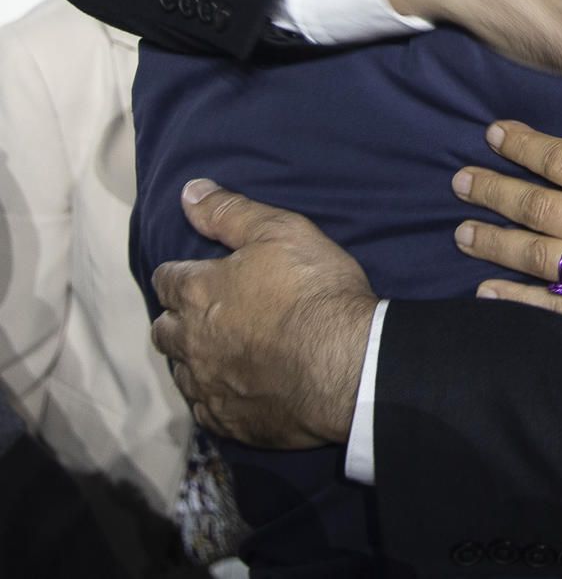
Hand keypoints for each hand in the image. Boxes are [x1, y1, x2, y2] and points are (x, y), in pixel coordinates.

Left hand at [151, 179, 377, 448]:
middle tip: (203, 314)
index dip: (179, 274)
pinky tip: (233, 390)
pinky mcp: (228, 420)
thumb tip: (190, 191)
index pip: (167, 279)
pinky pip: (205, 410)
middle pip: (164, 330)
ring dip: (192, 360)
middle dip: (176, 319)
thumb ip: (230, 212)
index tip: (194, 274)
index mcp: (198, 292)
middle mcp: (191, 341)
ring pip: (181, 371)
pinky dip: (214, 397)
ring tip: (217, 353)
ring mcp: (207, 385)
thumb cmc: (315, 290)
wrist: (347, 364)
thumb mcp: (281, 231)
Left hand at [450, 88, 561, 373]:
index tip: (496, 134)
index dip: (528, 146)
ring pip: (539, 258)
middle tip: (459, 179)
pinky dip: (517, 297)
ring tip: (460, 231)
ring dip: (495, 242)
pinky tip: (487, 289)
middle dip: (496, 192)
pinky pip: (557, 308)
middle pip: (542, 209)